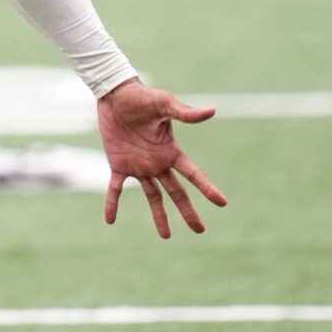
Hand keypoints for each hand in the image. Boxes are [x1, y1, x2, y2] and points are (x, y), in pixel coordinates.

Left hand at [98, 78, 227, 237]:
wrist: (115, 95)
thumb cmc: (142, 97)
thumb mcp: (165, 104)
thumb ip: (185, 113)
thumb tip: (212, 111)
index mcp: (171, 151)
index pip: (193, 174)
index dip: (207, 188)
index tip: (222, 203)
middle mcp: (158, 163)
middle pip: (176, 192)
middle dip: (188, 211)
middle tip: (199, 230)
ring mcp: (138, 166)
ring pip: (152, 196)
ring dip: (159, 215)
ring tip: (167, 236)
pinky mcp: (118, 165)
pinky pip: (115, 189)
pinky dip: (112, 204)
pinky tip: (110, 220)